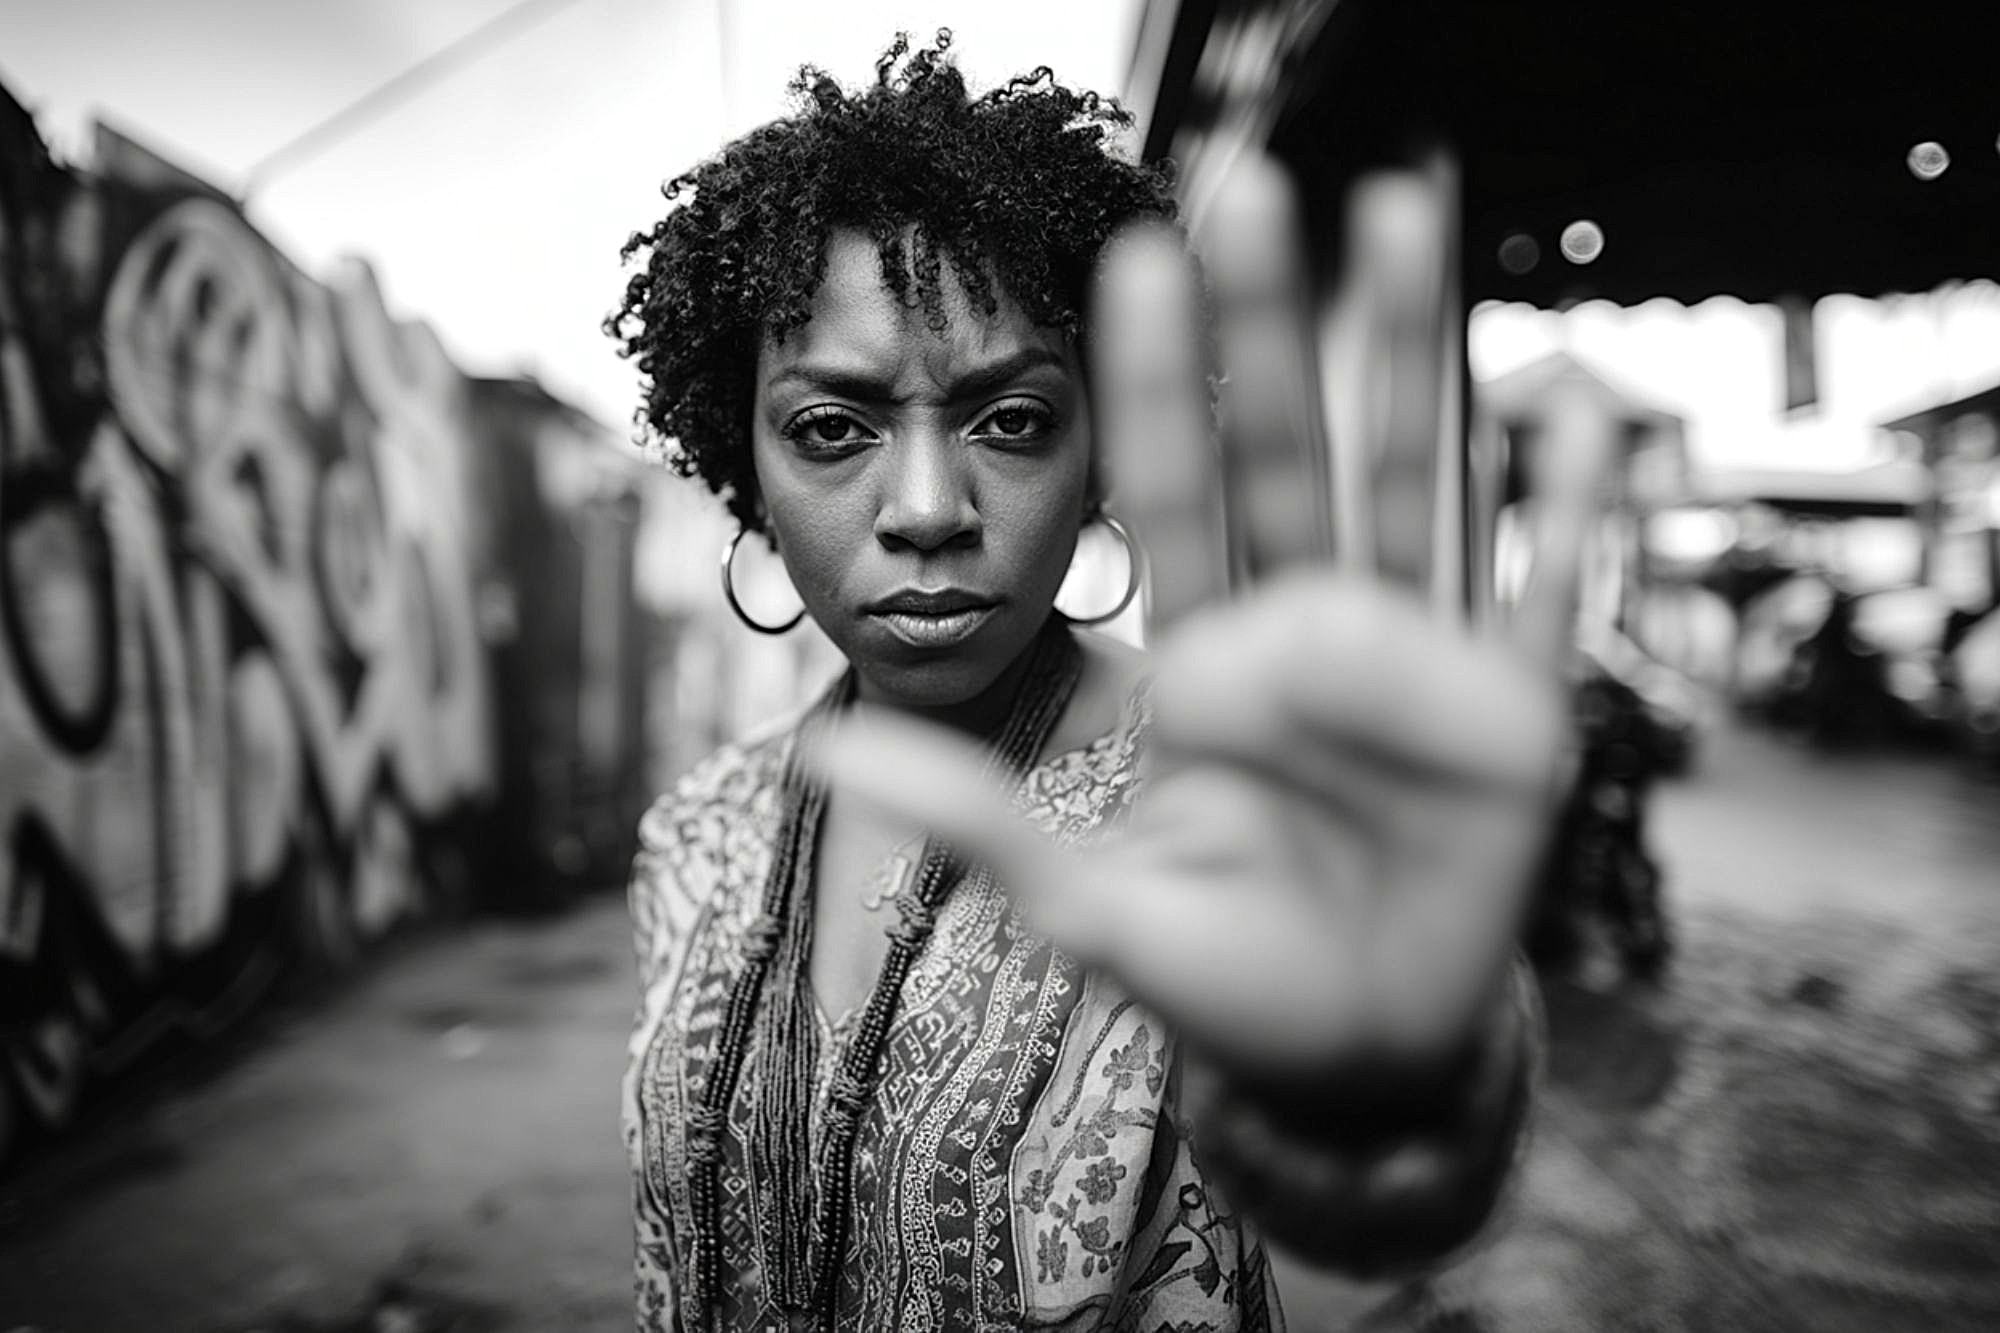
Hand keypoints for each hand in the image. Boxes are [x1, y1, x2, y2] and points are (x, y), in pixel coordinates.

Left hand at [815, 149, 1611, 1083]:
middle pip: (1288, 457)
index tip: (1132, 264)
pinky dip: (1564, 523)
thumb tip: (817, 757)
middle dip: (1268, 328)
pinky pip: (1541, 608)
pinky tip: (1578, 424)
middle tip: (1246, 185)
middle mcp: (1310, 640)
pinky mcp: (1513, 724)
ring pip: (1410, 485)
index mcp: (1208, 668)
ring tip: (1401, 216)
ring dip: (1408, 356)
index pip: (1173, 502)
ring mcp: (1415, 668)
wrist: (1351, 1059)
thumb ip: (972, 823)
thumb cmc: (1219, 978)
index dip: (1154, 390)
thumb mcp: (1083, 903)